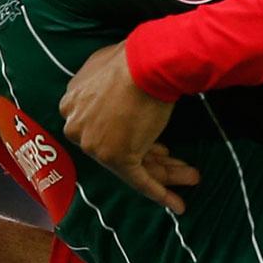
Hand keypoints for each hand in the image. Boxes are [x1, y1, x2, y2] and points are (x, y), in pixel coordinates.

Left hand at [60, 42, 192, 213]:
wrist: (146, 63)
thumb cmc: (131, 58)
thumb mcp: (100, 64)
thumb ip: (97, 83)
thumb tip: (106, 89)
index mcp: (70, 104)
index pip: (101, 128)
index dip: (129, 135)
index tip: (152, 140)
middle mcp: (77, 128)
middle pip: (117, 147)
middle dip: (151, 155)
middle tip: (172, 158)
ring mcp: (95, 145)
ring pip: (134, 165)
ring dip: (166, 173)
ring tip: (191, 176)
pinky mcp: (117, 158)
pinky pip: (140, 180)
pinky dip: (160, 193)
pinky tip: (177, 205)